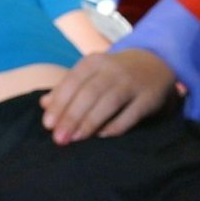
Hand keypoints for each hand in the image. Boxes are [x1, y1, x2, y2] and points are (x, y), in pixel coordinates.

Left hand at [40, 0, 199, 141]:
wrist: (155, 63)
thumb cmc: (113, 74)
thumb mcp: (90, 74)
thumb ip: (67, 88)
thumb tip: (44, 105)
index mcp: (94, 62)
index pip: (73, 81)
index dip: (60, 103)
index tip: (48, 124)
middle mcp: (113, 69)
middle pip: (89, 93)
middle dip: (72, 116)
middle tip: (59, 138)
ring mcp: (132, 82)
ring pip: (109, 102)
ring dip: (90, 122)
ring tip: (75, 139)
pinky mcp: (148, 98)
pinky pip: (130, 114)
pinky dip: (115, 127)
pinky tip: (101, 137)